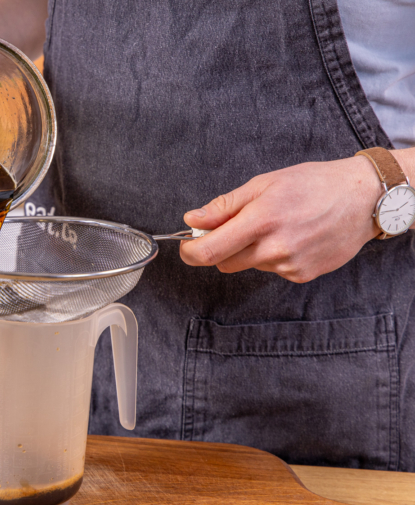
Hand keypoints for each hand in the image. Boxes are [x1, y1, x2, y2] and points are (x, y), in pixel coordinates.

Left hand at [180, 155, 384, 282]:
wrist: (364, 198)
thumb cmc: (314, 184)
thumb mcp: (264, 184)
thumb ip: (225, 206)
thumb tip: (192, 221)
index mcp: (260, 220)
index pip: (210, 251)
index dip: (190, 252)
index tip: (186, 246)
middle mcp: (274, 248)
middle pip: (224, 263)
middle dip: (221, 248)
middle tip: (236, 227)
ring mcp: (289, 265)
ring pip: (249, 265)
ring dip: (251, 250)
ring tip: (277, 225)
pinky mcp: (302, 275)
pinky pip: (272, 270)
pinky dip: (273, 256)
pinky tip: (293, 237)